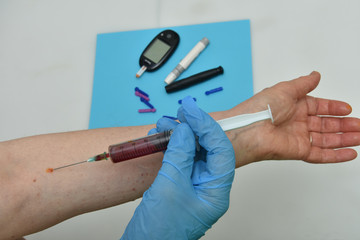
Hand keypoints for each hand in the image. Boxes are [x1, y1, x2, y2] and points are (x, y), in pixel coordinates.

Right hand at [121, 97, 234, 239]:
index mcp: (216, 191)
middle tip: (180, 112)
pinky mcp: (181, 183)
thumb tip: (185, 130)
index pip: (220, 150)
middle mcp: (209, 186)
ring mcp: (195, 184)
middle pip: (209, 148)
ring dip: (180, 134)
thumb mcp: (170, 187)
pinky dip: (172, 145)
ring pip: (194, 151)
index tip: (191, 111)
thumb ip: (179, 155)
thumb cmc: (160, 229)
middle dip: (194, 128)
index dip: (207, 127)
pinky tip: (161, 136)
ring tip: (163, 124)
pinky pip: (181, 158)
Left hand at [228, 71, 359, 164]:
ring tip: (359, 136)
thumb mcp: (285, 89)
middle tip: (359, 125)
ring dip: (344, 139)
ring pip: (326, 139)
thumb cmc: (261, 108)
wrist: (249, 129)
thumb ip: (303, 84)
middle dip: (344, 125)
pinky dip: (336, 155)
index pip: (319, 107)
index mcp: (293, 106)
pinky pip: (321, 154)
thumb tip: (315, 75)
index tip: (347, 109)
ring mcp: (298, 137)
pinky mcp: (298, 151)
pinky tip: (350, 152)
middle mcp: (296, 122)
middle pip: (326, 124)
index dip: (334, 108)